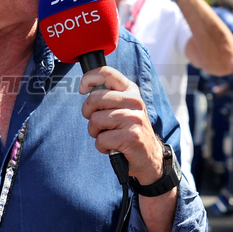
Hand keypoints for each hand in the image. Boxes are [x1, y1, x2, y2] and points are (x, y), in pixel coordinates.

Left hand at [78, 66, 163, 184]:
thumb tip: (85, 87)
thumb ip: (109, 96)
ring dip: (95, 132)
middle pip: (94, 98)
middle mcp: (134, 101)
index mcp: (131, 91)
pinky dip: (102, 147)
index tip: (82, 89)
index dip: (89, 78)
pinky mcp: (131, 137)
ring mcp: (134, 118)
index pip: (107, 73)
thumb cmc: (130, 132)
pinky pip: (101, 139)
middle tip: (98, 123)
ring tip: (108, 136)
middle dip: (88, 113)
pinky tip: (113, 147)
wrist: (150, 157)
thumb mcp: (124, 108)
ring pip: (95, 120)